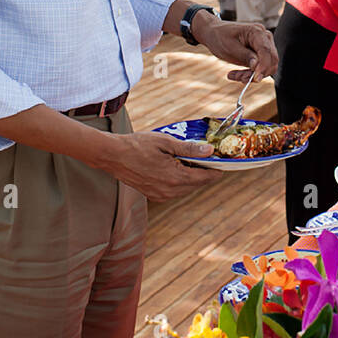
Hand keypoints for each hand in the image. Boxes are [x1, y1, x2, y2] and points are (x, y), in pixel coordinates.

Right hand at [100, 130, 220, 200]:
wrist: (113, 156)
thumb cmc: (138, 145)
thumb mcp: (166, 142)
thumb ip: (189, 149)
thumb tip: (210, 152)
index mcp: (175, 177)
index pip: (205, 177)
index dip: (217, 170)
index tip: (224, 163)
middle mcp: (170, 190)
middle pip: (197, 184)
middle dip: (205, 172)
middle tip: (211, 159)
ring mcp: (161, 195)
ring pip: (186, 188)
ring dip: (192, 176)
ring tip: (194, 161)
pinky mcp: (153, 195)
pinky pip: (175, 190)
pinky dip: (180, 180)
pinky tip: (178, 167)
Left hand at [193, 14, 278, 80]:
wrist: (214, 33)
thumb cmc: (220, 37)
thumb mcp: (229, 47)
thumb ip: (245, 56)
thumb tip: (257, 66)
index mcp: (257, 32)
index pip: (266, 51)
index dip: (263, 66)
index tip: (255, 79)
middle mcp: (264, 37)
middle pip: (271, 60)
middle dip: (258, 73)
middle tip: (241, 79)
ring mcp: (264, 46)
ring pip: (267, 66)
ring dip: (253, 75)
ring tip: (235, 76)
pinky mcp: (260, 54)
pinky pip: (261, 68)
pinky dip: (250, 74)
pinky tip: (236, 75)